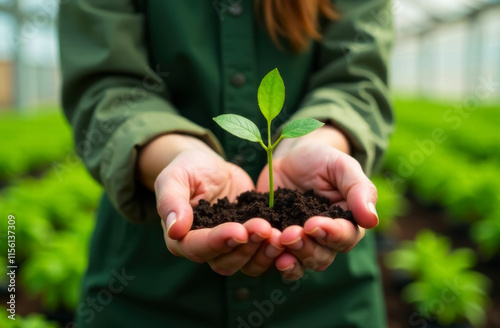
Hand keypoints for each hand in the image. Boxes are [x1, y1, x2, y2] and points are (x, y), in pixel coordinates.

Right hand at [138, 135, 276, 275]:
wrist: (209, 166)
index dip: (219, 241)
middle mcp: (206, 249)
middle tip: (264, 228)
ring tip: (278, 234)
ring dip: (263, 252)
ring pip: (246, 264)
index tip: (239, 230)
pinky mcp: (250, 240)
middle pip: (225, 262)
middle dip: (246, 247)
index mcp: (181, 238)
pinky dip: (276, 248)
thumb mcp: (174, 177)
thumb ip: (171, 201)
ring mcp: (230, 247)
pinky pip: (263, 253)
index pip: (197, 247)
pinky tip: (288, 234)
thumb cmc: (187, 169)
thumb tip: (174, 229)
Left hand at [256, 128, 377, 279]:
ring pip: (300, 263)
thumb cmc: (322, 160)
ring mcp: (301, 243)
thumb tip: (372, 220)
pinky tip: (263, 248)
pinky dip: (269, 259)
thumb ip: (359, 190)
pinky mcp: (278, 241)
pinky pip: (275, 260)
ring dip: (288, 257)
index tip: (313, 224)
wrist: (290, 159)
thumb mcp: (342, 166)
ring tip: (276, 241)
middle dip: (305, 248)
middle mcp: (325, 240)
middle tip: (289, 234)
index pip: (345, 238)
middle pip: (321, 257)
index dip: (330, 235)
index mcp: (347, 223)